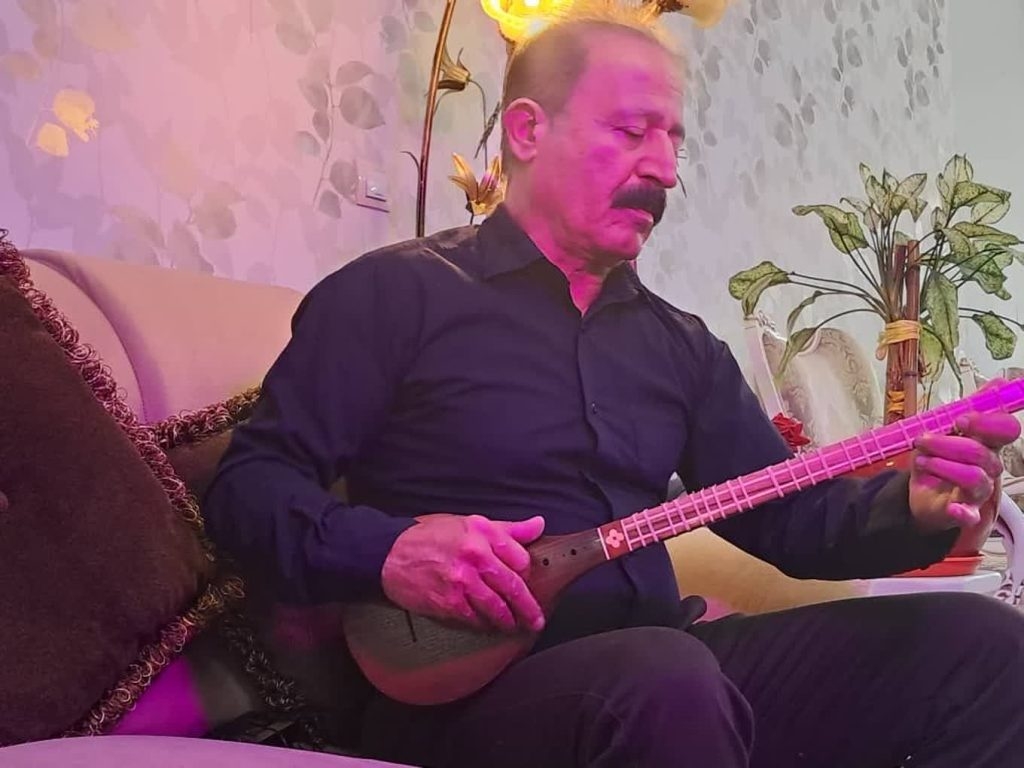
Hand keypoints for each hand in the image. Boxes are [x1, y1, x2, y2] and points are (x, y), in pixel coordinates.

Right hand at [381, 513, 545, 633]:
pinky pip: (475, 619)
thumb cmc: (428, 536)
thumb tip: (538, 525)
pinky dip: (483, 624)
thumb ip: (506, 528)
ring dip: (507, 620)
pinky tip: (486, 625)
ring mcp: (462, 581)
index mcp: (482, 532)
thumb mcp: (468, 523)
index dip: (526, 572)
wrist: (388, 554)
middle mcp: (475, 556)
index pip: (520, 558)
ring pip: (496, 607)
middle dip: (528, 607)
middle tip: (535, 619)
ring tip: (513, 625)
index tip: (527, 581)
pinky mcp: (449, 602)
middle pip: (513, 586)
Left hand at [910, 400, 1020, 531]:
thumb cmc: (938, 459)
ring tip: (920, 461)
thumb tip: (998, 382)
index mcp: (988, 444)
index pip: (1006, 430)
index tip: (961, 420)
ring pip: (973, 477)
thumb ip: (969, 408)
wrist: (921, 495)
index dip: (987, 423)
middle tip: (922, 440)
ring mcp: (980, 491)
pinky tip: (954, 508)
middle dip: (947, 443)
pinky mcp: (965, 512)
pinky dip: (963, 511)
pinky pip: (971, 514)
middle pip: (982, 452)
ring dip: (941, 466)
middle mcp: (989, 467)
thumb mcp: (946, 431)